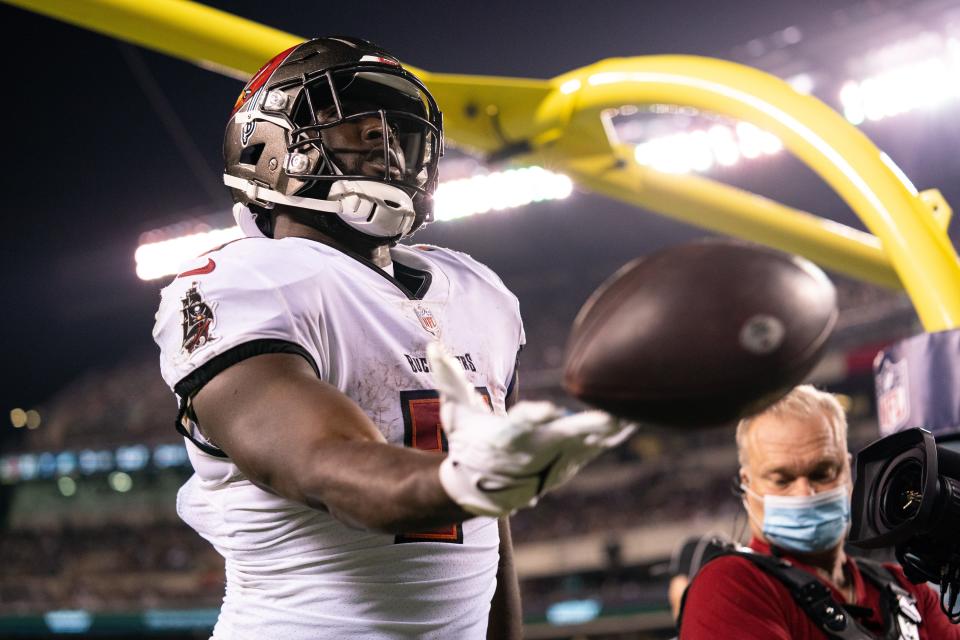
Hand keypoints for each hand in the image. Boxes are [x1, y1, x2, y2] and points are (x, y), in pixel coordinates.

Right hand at [428, 342, 634, 516]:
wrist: (484, 489)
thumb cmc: (470, 444)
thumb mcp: (456, 414)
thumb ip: (449, 379)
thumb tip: (433, 345)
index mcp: (505, 437)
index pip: (519, 426)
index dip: (533, 418)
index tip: (547, 409)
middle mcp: (534, 450)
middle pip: (562, 437)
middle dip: (585, 428)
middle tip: (606, 417)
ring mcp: (555, 459)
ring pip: (586, 443)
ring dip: (608, 430)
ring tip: (632, 413)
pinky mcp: (570, 462)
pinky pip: (596, 447)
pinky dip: (614, 435)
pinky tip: (635, 419)